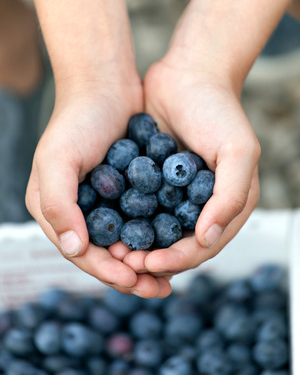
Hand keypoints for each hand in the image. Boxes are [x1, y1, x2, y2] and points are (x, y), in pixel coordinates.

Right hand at [26, 78, 171, 297]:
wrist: (104, 86)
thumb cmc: (76, 120)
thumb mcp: (57, 159)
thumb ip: (57, 203)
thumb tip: (74, 248)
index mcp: (54, 209)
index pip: (80, 253)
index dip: (106, 271)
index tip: (134, 280)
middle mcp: (76, 210)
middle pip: (104, 254)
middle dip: (130, 273)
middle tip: (159, 288)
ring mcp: (101, 200)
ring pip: (125, 241)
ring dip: (145, 259)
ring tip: (169, 274)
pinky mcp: (124, 189)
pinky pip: (139, 219)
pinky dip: (153, 234)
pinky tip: (172, 242)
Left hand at [124, 58, 259, 276]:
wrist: (187, 74)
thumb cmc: (217, 109)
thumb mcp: (237, 150)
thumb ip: (230, 196)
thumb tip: (207, 238)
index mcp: (228, 203)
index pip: (204, 244)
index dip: (179, 258)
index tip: (150, 263)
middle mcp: (202, 204)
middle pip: (178, 244)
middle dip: (154, 258)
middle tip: (126, 264)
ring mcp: (177, 193)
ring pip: (156, 231)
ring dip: (137, 245)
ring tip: (114, 252)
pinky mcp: (155, 181)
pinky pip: (141, 208)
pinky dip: (127, 221)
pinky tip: (109, 226)